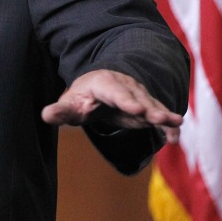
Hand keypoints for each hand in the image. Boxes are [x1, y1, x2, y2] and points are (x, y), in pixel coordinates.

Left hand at [41, 69, 182, 144]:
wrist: (99, 89)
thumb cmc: (83, 97)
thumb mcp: (70, 104)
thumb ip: (61, 111)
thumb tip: (45, 115)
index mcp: (104, 83)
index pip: (116, 92)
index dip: (127, 100)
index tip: (138, 108)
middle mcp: (125, 87)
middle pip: (139, 98)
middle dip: (151, 108)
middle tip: (162, 118)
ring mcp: (139, 96)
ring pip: (153, 106)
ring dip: (164, 116)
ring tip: (176, 125)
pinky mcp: (147, 108)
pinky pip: (158, 117)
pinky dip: (167, 126)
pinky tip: (174, 137)